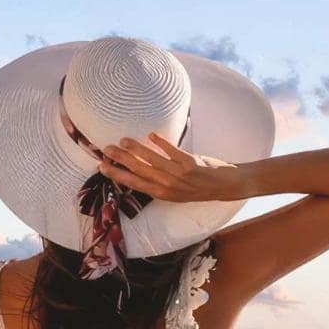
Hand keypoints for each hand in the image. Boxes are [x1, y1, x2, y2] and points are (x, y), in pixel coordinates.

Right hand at [99, 131, 249, 203]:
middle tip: (106, 149)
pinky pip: (172, 151)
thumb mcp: (176, 191)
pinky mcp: (190, 163)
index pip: (135, 184)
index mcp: (163, 193)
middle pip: (139, 171)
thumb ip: (159, 181)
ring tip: (123, 140)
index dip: (118, 175)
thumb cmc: (198, 188)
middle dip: (121, 160)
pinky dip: (160, 142)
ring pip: (152, 160)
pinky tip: (150, 134)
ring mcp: (179, 174)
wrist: (225, 186)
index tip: (103, 166)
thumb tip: (140, 167)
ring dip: (136, 149)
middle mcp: (169, 185)